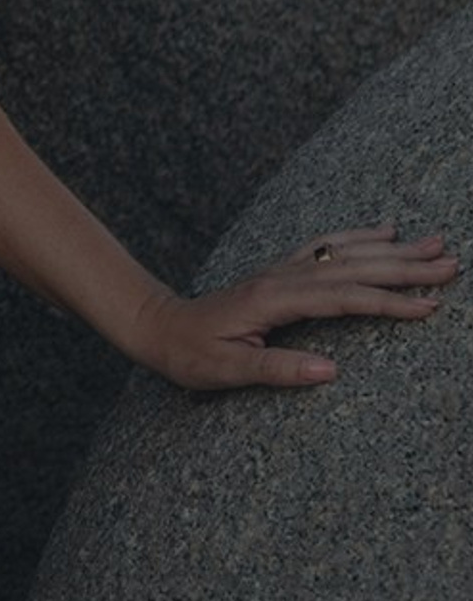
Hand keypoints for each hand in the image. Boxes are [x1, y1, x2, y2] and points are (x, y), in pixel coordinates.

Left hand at [129, 225, 454, 390]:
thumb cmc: (190, 353)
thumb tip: (332, 370)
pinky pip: (325, 247)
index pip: (342, 298)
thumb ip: (278, 369)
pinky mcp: (280, 273)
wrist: (157, 326)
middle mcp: (281, 278)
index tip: (429, 305)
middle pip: (352, 267)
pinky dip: (357, 237)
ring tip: (432, 243)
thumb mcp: (228, 369)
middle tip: (451, 264)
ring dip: (389, 248)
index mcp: (274, 300)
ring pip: (343, 252)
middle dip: (404, 266)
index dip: (387, 301)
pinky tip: (382, 230)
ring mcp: (281, 271)